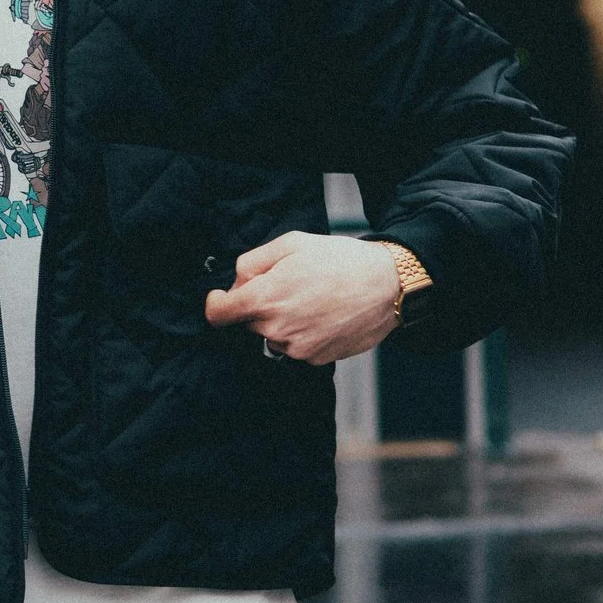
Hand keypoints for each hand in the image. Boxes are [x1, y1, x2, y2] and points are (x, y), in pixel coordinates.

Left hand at [201, 232, 401, 365]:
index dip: (216, 304)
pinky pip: (295, 347)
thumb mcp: (291, 244)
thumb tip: (236, 282)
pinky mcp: (315, 359)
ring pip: (272, 336)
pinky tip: (323, 315)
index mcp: (265, 298)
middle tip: (289, 285)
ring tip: (311, 299)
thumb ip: (252, 262)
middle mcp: (277, 329)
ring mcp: (296, 348)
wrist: (386, 286)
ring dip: (281, 321)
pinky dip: (302, 333)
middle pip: (249, 323)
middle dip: (260, 306)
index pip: (218, 314)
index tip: (221, 297)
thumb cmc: (340, 260)